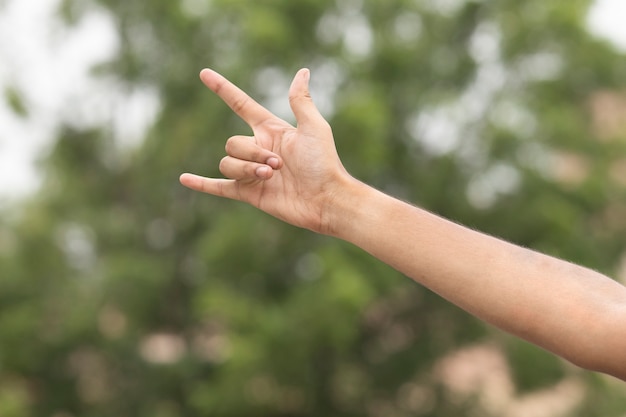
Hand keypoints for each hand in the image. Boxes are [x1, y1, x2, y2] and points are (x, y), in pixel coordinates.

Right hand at [180, 68, 351, 233]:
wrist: (325, 199)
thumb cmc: (324, 163)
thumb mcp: (313, 127)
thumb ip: (301, 101)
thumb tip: (303, 71)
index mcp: (271, 131)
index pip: (241, 105)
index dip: (224, 89)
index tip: (205, 74)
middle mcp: (259, 149)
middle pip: (233, 142)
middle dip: (252, 153)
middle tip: (279, 165)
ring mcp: (252, 172)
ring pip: (228, 163)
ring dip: (246, 169)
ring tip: (271, 176)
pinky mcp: (250, 193)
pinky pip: (220, 187)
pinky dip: (202, 183)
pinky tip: (185, 179)